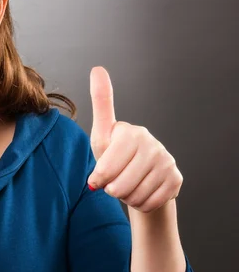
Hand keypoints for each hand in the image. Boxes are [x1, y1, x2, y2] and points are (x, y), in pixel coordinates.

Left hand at [87, 66, 182, 212]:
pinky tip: (141, 191)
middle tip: (112, 183)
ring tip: (126, 185)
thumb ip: (99, 106)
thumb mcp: (101, 136)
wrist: (138, 179)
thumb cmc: (114, 156)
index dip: (101, 175)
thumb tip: (98, 69)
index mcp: (130, 132)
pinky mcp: (176, 179)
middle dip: (111, 189)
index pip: (109, 163)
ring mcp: (167, 161)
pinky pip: (149, 202)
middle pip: (120, 182)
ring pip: (135, 194)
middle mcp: (152, 143)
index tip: (96, 180)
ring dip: (126, 196)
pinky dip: (140, 203)